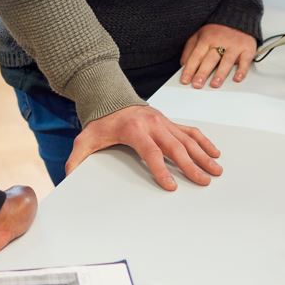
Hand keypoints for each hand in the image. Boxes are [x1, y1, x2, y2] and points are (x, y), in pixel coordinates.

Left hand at [67, 105, 222, 190]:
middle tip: (203, 182)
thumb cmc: (102, 122)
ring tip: (216, 170)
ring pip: (188, 140)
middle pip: (176, 147)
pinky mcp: (169, 122)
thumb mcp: (86, 138)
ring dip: (203, 155)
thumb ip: (77, 157)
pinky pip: (190, 131)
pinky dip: (203, 141)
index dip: (161, 170)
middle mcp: (153, 124)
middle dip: (191, 166)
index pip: (151, 152)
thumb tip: (68, 176)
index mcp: (134, 129)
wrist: (111, 98)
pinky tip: (214, 152)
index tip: (171, 186)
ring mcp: (164, 122)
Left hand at [179, 23, 256, 89]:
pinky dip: (242, 70)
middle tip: (197, 84)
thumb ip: (190, 49)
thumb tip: (183, 65)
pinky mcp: (247, 48)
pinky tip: (237, 78)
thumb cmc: (217, 30)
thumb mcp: (199, 35)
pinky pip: (245, 60)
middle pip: (210, 59)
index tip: (185, 80)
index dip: (190, 69)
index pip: (196, 56)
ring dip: (220, 73)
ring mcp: (234, 45)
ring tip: (215, 84)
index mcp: (206, 38)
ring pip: (226, 60)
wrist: (239, 16)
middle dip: (203, 72)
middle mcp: (220, 41)